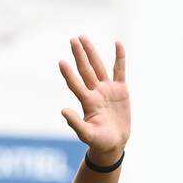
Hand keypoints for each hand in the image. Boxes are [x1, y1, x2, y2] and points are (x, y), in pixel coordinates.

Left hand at [59, 36, 129, 163]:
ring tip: (83, 38)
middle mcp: (95, 92)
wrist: (114, 144)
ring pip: (99, 66)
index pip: (76, 85)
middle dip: (79, 55)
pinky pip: (120, 70)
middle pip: (86, 70)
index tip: (61, 62)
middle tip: (72, 39)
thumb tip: (63, 110)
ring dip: (91, 52)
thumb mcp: (87, 135)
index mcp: (87, 102)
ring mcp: (107, 89)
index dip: (69, 74)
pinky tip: (117, 43)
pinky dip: (120, 57)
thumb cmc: (99, 141)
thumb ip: (76, 123)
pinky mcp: (120, 90)